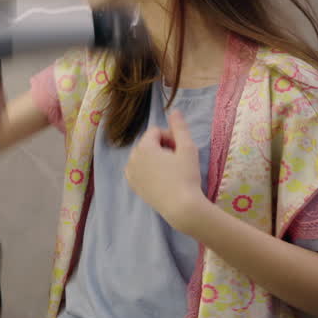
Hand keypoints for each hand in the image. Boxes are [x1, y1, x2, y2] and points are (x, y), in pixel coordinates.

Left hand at [125, 109, 208, 231]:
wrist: (181, 207)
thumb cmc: (186, 176)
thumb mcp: (187, 148)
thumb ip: (179, 127)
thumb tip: (174, 110)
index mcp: (143, 147)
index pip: (156, 131)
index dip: (171, 137)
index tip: (181, 149)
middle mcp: (132, 158)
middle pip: (148, 143)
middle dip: (163, 147)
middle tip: (178, 160)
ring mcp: (131, 173)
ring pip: (144, 157)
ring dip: (156, 158)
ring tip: (171, 170)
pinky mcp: (133, 186)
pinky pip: (139, 170)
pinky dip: (149, 170)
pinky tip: (162, 179)